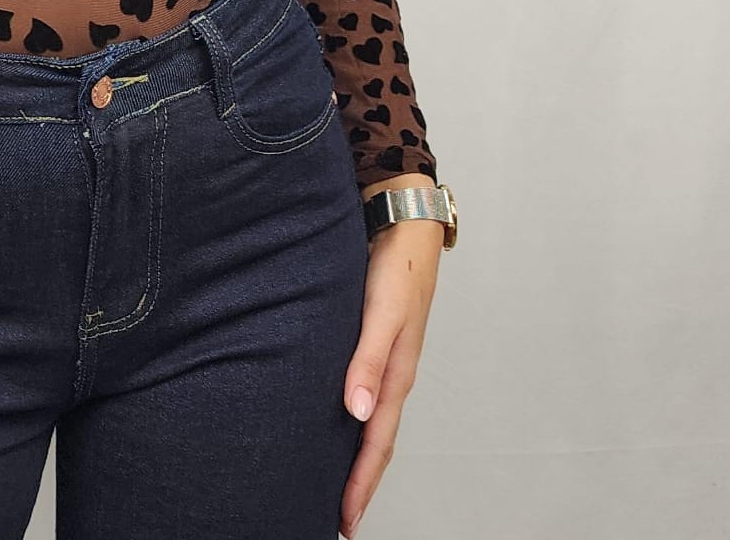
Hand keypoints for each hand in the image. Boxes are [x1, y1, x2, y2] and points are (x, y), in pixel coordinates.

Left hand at [339, 188, 443, 537]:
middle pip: (372, 442)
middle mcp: (389, 374)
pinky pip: (359, 392)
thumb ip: (368, 358)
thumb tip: (356, 414)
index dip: (359, 484)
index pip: (375, 444)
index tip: (342, 521)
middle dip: (356, 483)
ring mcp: (380, 358)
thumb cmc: (396, 264)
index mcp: (396, 374)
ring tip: (326, 483)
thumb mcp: (382, 310)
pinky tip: (329, 422)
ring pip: (366, 420)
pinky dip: (348, 419)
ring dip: (351, 454)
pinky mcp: (368, 341)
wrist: (403, 219)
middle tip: (332, 519)